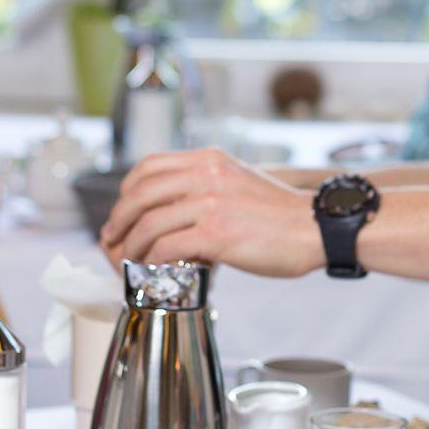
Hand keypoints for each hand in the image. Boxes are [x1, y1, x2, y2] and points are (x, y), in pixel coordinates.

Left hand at [99, 149, 324, 275]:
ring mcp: (211, 203)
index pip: (150, 166)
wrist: (317, 228)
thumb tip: (175, 207)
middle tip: (112, 238)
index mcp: (209, 160)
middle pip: (141, 192)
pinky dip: (152, 260)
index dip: (127, 190)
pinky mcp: (217, 233)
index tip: (122, 211)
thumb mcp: (240, 181)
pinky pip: (167, 246)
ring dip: (130, 244)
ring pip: (149, 221)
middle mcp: (207, 174)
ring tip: (128, 260)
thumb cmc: (281, 216)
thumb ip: (208, 185)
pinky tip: (152, 269)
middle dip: (119, 218)